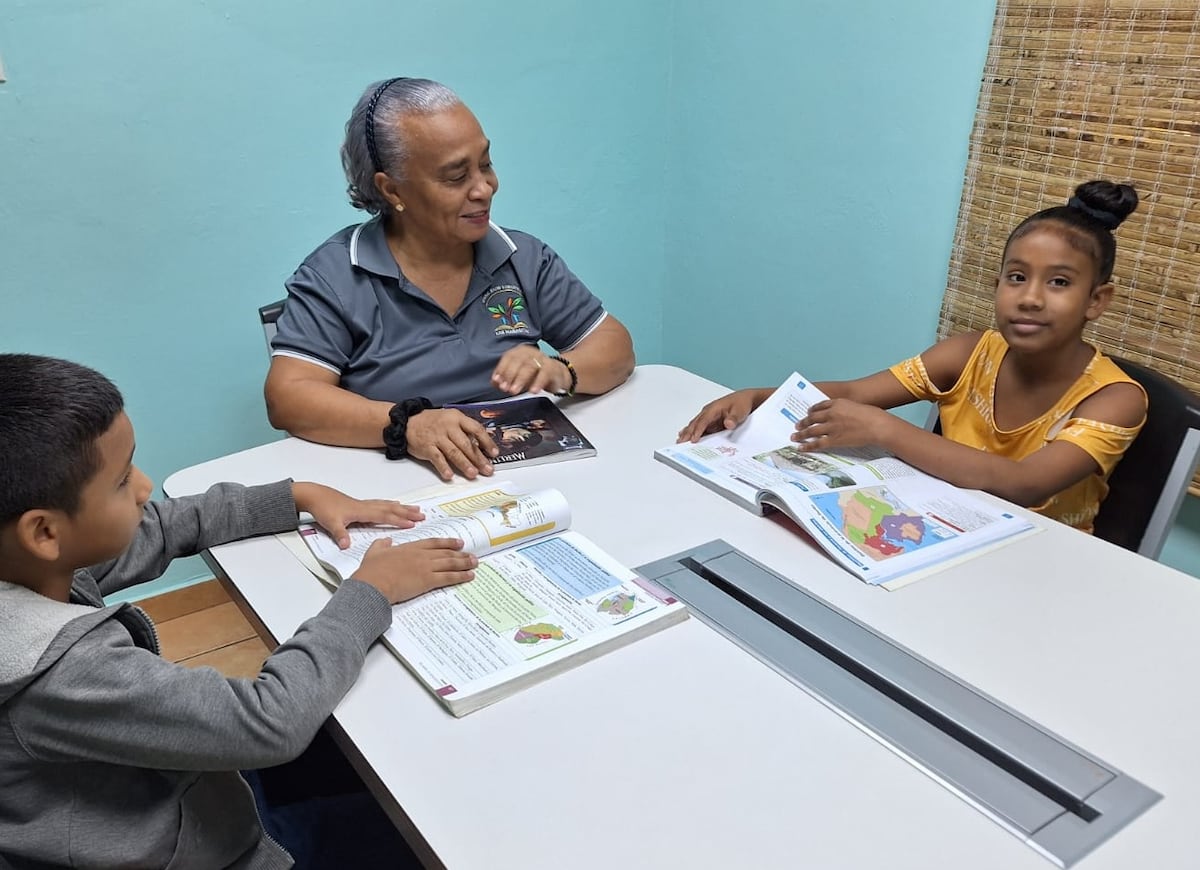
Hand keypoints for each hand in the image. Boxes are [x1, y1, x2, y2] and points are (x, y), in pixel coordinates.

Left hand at [292, 482, 423, 548]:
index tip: (413, 524)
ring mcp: (364, 504)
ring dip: (402, 508)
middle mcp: (366, 506)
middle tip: (422, 515)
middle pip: (391, 509)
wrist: (315, 495)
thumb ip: (340, 534)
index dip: (399, 520)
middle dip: (407, 513)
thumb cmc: (324, 508)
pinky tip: (394, 505)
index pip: (384, 516)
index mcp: (361, 511)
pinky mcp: (360, 505)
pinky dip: (391, 505)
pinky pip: (381, 504)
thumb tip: (346, 546)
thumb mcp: (331, 523)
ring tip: (415, 509)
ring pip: (388, 505)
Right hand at [352, 538, 476, 603]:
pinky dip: (460, 576)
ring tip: (475, 563)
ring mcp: (425, 567)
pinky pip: (448, 577)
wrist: (374, 584)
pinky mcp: (428, 580)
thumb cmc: (372, 570)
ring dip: (464, 563)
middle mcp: (421, 555)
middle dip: (460, 554)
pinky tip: (469, 576)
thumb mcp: (374, 552)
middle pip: (445, 553)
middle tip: (471, 554)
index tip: (458, 543)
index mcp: (409, 548)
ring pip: (450, 563)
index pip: (433, 543)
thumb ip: (381, 544)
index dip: (447, 542)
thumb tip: (385, 540)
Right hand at [406, 409, 497, 480]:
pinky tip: (449, 476)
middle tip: (487, 470)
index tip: (494, 453)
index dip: (487, 442)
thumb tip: (481, 447)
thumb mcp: (450, 419)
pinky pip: (437, 458)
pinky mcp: (426, 447)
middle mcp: (448, 426)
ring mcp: (437, 437)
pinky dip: (443, 467)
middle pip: (466, 444)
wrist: (407, 422)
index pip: (476, 429)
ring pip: (453, 452)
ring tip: (473, 474)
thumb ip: (465, 431)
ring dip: (464, 464)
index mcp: (457, 418)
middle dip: (478, 458)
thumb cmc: (433, 422)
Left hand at [491, 345, 567, 395]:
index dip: (501, 369)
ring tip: (514, 391)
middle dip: (510, 375)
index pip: (508, 357)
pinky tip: (533, 391)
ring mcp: (542, 359)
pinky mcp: (552, 368)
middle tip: (504, 388)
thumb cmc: (535, 374)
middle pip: (518, 361)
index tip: (497, 381)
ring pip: (530, 366)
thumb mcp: (518, 376)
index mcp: (520, 352)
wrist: (558, 373)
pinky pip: (545, 374)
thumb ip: (506, 379)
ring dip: (521, 379)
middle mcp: (530, 353)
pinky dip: (538, 382)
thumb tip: (495, 383)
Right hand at [676, 388, 770, 442]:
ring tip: (680, 442)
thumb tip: (728, 424)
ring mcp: (708, 417)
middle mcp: (708, 412)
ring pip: (695, 425)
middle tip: (680, 443)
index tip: (693, 440)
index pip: (703, 421)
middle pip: (695, 423)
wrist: (746, 399)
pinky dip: (691, 432)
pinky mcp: (710, 421)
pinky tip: (685, 436)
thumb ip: (733, 418)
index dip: (698, 430)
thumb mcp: (740, 411)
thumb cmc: (742, 403)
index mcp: (713, 408)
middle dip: (688, 433)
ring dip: (687, 433)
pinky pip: (699, 427)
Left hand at [791, 398, 892, 451]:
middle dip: (803, 422)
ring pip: (811, 430)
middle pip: (812, 417)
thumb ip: (844, 410)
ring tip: (795, 436)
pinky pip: (817, 443)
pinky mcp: (834, 439)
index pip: (820, 406)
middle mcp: (831, 414)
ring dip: (801, 433)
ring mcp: (831, 427)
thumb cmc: (871, 416)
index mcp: (837, 403)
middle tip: (797, 425)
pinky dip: (807, 445)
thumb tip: (837, 417)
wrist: (877, 425)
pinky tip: (801, 447)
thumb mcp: (855, 407)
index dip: (812, 410)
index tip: (808, 413)